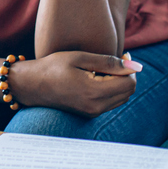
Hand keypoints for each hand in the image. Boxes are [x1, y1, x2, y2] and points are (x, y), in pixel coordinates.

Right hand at [9, 50, 140, 117]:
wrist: (31, 85)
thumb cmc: (53, 67)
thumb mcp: (81, 58)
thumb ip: (109, 62)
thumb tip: (136, 66)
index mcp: (94, 92)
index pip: (129, 83)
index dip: (130, 67)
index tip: (122, 55)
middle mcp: (96, 107)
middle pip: (128, 92)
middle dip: (126, 75)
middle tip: (115, 60)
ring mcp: (92, 113)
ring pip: (122, 98)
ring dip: (120, 82)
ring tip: (104, 68)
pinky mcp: (89, 113)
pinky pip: (111, 102)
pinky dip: (112, 89)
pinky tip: (98, 77)